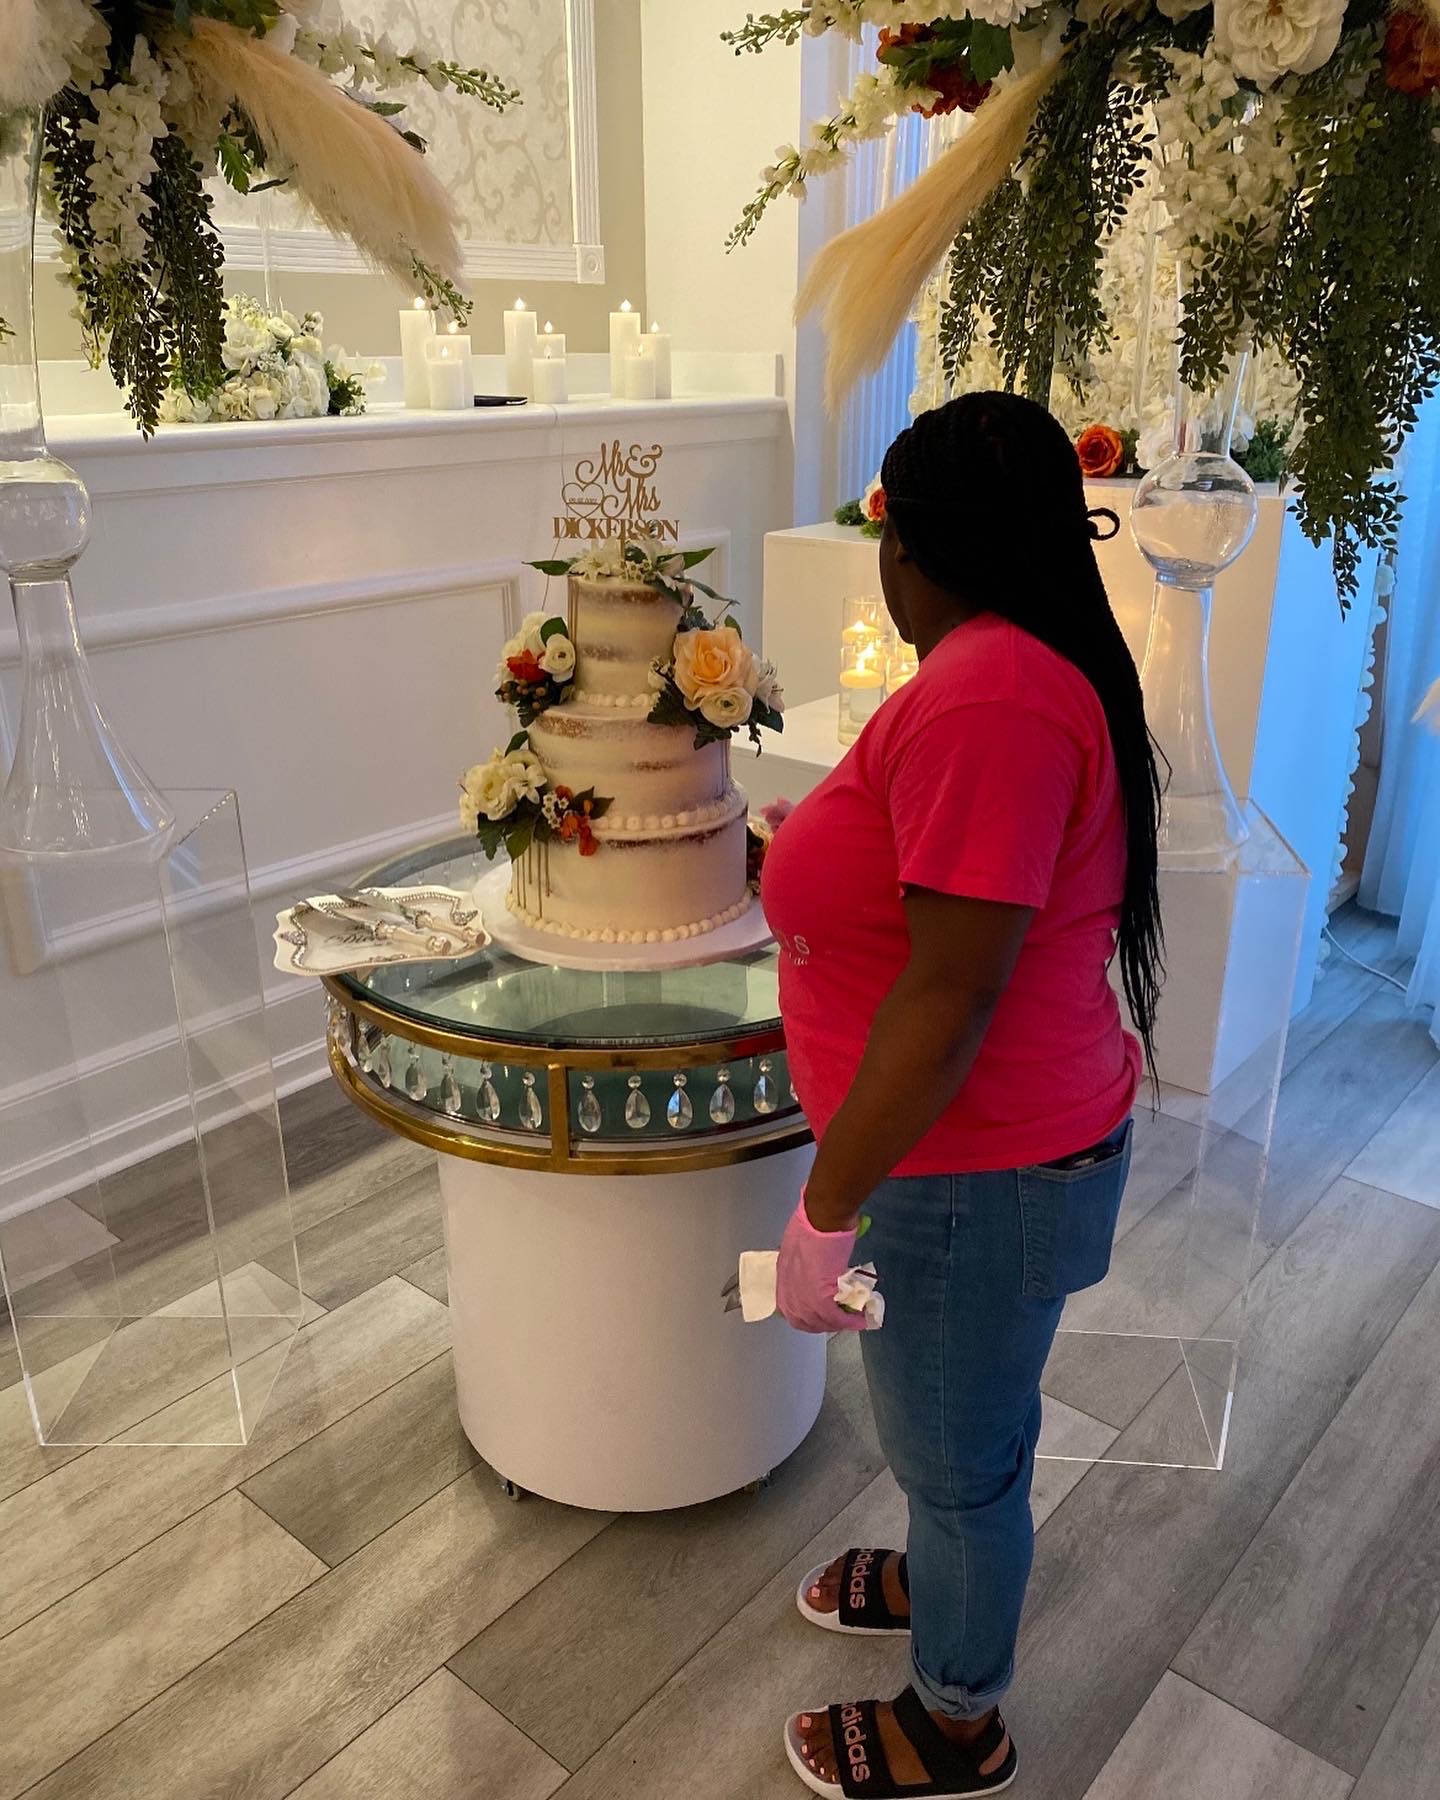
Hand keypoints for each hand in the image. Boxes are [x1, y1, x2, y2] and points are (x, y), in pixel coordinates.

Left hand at [775, 1196, 865, 1333]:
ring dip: (837, 1324)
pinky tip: (859, 1320)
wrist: (822, 1217)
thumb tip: (818, 1265)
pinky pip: (835, 1317)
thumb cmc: (813, 1221)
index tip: (820, 1316)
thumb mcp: (799, 1244)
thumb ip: (804, 1261)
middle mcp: (788, 1290)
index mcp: (782, 1275)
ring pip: (819, 1322)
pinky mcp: (819, 1297)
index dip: (805, 1316)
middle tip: (839, 1320)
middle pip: (802, 1321)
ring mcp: (802, 1295)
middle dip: (822, 1324)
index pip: (789, 1309)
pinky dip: (848, 1321)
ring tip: (852, 1319)